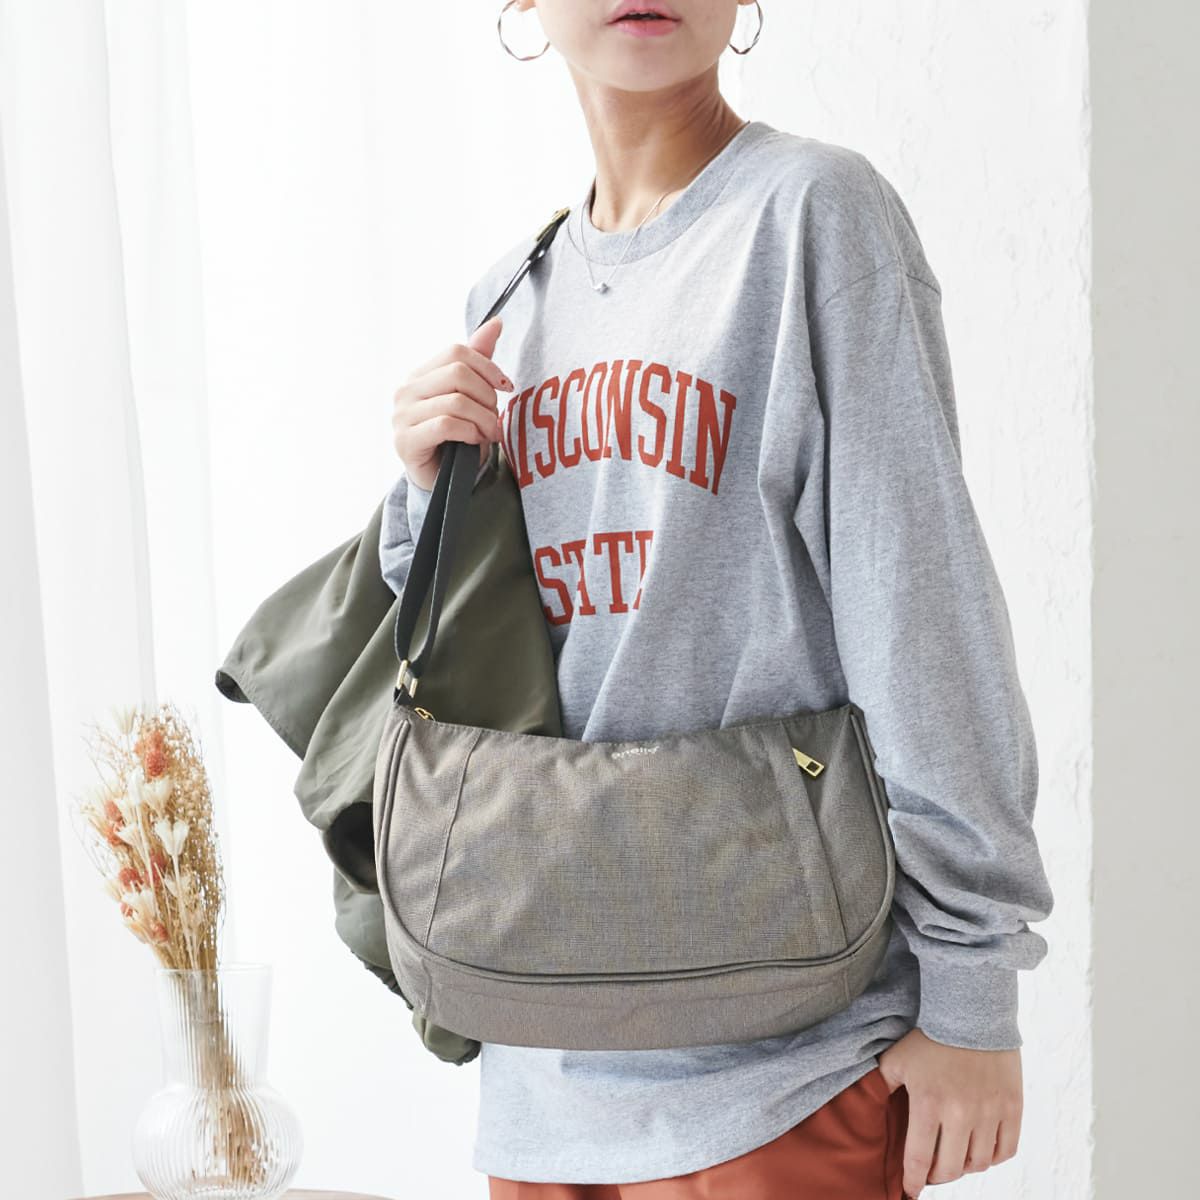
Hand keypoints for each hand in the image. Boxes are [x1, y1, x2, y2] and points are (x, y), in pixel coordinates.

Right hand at [391, 314, 514, 491]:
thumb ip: (479, 360)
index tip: (506, 387)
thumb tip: (497, 322)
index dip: (488, 367)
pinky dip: (470, 432)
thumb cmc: (457, 437)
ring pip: (457, 402)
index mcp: (420, 374)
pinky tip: (475, 441)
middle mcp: (406, 391)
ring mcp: (402, 416)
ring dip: (484, 419)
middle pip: (458, 373)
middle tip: (495, 417)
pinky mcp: (405, 441)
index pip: (457, 352)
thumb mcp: (471, 396)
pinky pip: (447, 425)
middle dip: (487, 396)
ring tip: (490, 433)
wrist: (441, 480)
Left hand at [878, 1028, 1022, 1196]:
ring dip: (964, 1167)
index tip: (910, 1190)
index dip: (913, 1181)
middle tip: (932, 1172)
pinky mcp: (1012, 1107)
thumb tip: (869, 1105)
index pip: (919, 1159)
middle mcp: (960, 1113)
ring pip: (978, 1163)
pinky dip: (992, 1157)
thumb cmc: (929, 1037)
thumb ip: (882, 1086)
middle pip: (950, 1168)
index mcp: (928, 1103)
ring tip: (955, 1158)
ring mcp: (989, 1112)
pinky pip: (1005, 1150)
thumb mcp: (897, 1060)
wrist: (970, 1013)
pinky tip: (980, 1149)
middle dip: (937, 1176)